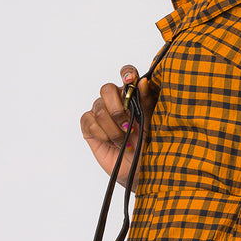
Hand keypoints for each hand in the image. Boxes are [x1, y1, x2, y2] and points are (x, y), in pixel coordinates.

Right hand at [79, 65, 158, 186]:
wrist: (139, 167)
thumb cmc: (147, 144)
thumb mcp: (150, 122)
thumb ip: (146, 101)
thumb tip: (142, 81)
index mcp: (131, 95)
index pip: (126, 74)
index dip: (126, 73)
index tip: (130, 80)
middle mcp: (114, 101)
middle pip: (106, 88)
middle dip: (117, 108)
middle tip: (128, 125)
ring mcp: (100, 113)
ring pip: (99, 109)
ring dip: (113, 128)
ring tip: (125, 140)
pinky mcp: (89, 126)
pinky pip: (89, 121)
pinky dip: (102, 133)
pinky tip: (112, 142)